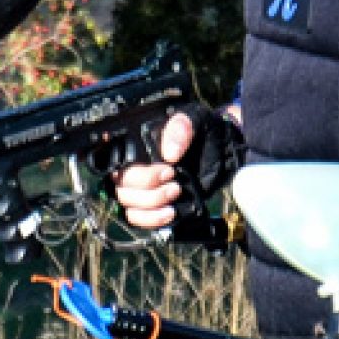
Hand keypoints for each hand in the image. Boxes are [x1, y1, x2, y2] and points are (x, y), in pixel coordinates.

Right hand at [113, 110, 196, 229]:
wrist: (222, 149)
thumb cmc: (203, 131)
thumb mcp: (194, 120)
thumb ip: (181, 128)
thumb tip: (170, 153)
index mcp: (136, 146)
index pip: (117, 162)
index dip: (136, 172)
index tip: (166, 170)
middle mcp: (134, 167)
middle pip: (121, 186)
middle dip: (148, 188)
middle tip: (174, 181)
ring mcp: (141, 188)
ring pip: (128, 204)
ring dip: (151, 204)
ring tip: (176, 193)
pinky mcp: (152, 205)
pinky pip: (138, 218)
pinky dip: (152, 219)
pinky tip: (170, 213)